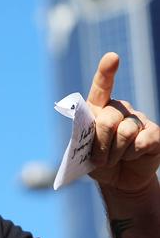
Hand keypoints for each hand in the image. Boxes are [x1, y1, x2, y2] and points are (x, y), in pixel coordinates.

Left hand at [87, 52, 159, 192]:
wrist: (118, 180)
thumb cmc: (98, 162)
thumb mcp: (85, 152)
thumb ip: (86, 137)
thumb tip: (100, 126)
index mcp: (99, 109)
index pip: (102, 87)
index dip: (106, 72)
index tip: (112, 57)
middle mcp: (120, 110)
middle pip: (108, 118)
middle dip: (100, 143)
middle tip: (100, 158)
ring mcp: (139, 120)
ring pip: (125, 131)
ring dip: (115, 153)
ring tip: (114, 159)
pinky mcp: (155, 134)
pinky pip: (142, 141)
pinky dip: (132, 155)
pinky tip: (134, 156)